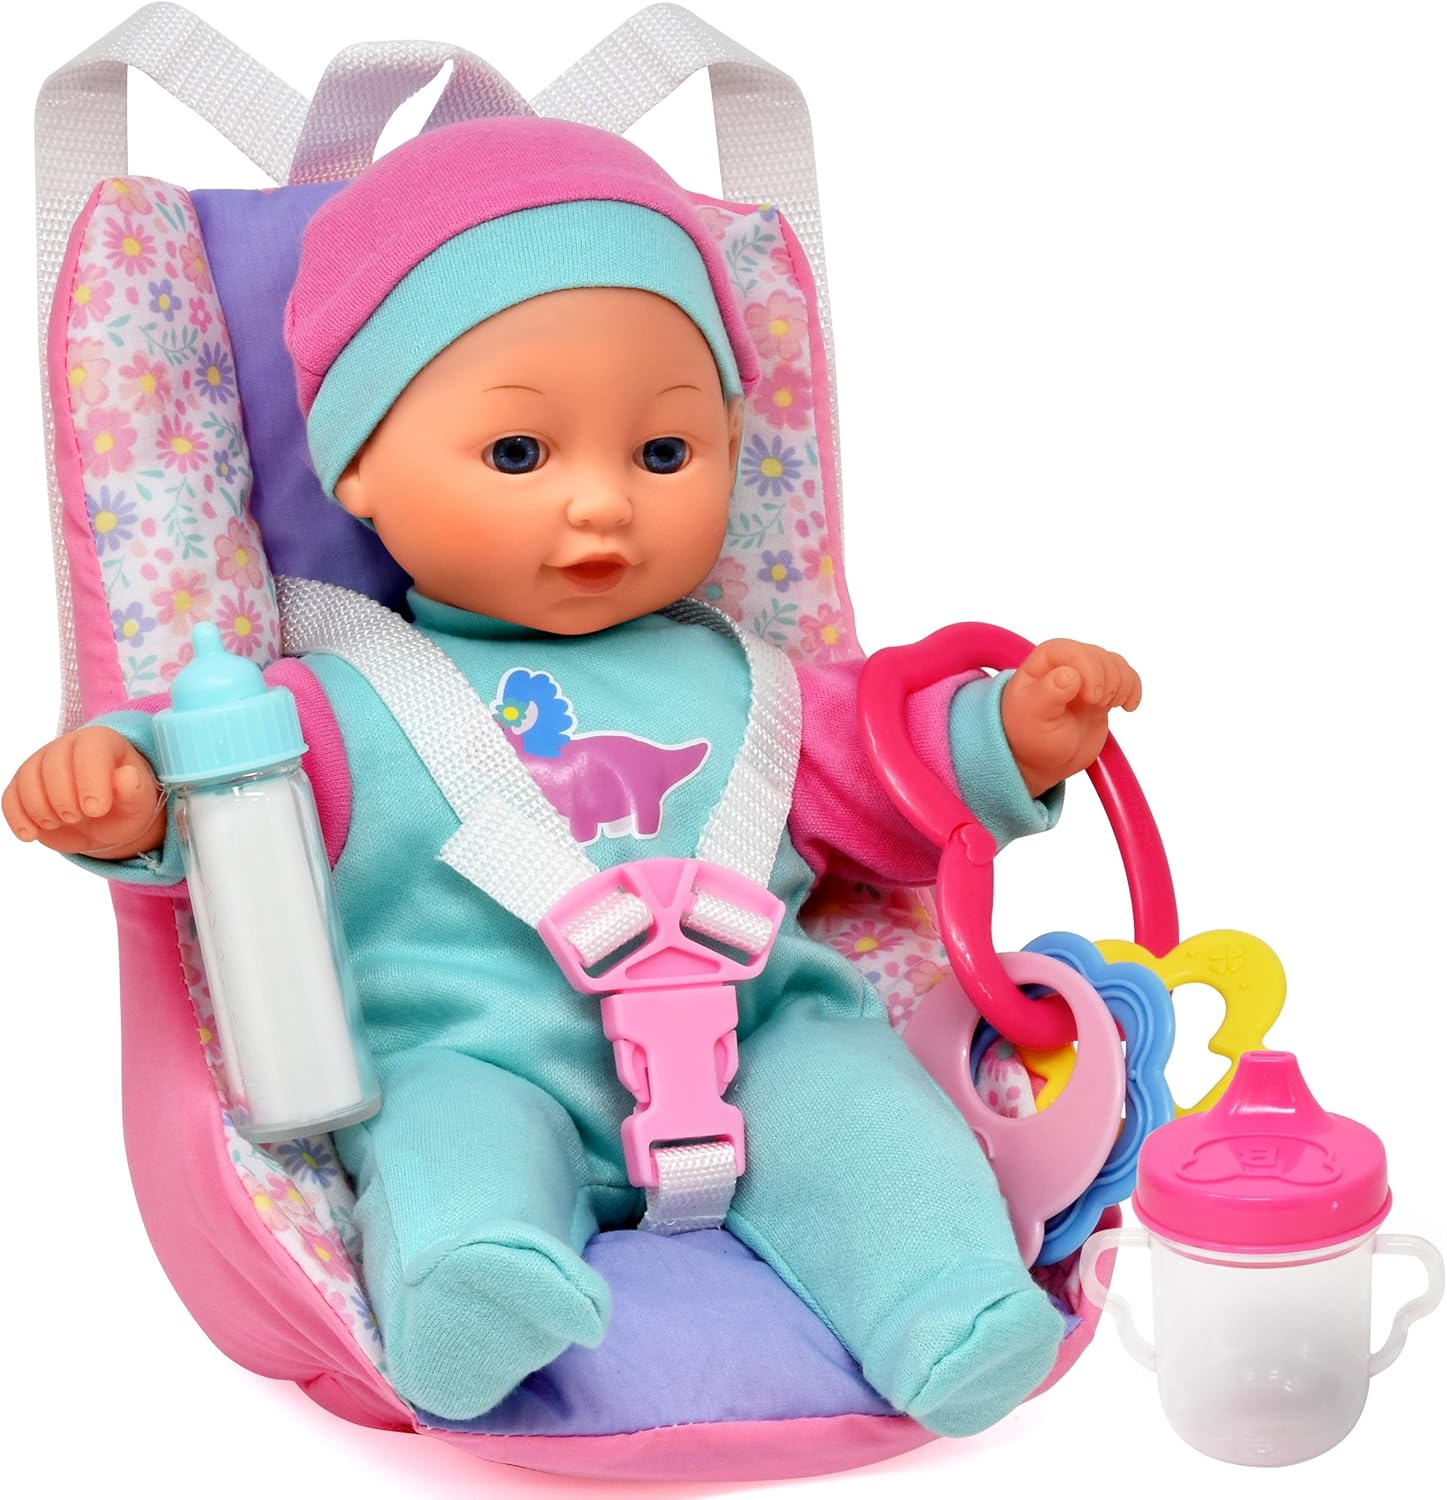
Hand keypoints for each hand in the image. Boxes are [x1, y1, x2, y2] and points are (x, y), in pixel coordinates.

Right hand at [3, 727, 166, 858]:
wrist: (107, 821)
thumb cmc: (126, 806)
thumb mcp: (139, 803)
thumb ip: (135, 790)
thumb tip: (127, 777)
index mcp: (101, 742)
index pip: (90, 750)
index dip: (90, 780)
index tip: (96, 810)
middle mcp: (67, 746)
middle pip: (53, 763)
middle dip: (63, 797)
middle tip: (78, 818)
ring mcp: (41, 764)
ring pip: (27, 778)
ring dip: (40, 808)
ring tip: (62, 823)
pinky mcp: (23, 787)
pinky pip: (10, 797)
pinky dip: (18, 817)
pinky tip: (31, 835)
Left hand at [1001, 639, 1141, 797]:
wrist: (1041, 759)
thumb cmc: (1029, 735)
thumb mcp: (1033, 718)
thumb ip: (1048, 694)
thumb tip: (1069, 674)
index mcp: (1043, 664)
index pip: (1072, 650)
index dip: (1088, 669)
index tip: (1091, 698)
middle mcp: (1066, 665)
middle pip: (1098, 656)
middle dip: (1106, 680)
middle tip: (1096, 704)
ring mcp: (1086, 678)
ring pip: (1114, 664)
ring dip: (1120, 684)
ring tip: (1106, 706)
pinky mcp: (1102, 692)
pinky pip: (1125, 678)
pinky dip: (1132, 689)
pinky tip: (1127, 706)